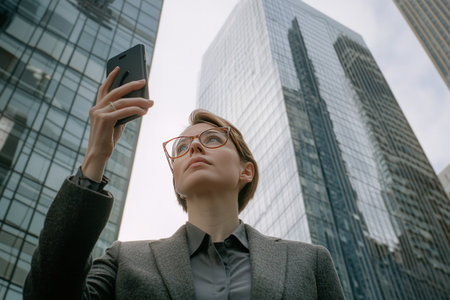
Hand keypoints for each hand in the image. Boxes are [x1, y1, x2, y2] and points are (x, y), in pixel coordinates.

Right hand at [81, 66, 153, 181]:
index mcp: (97, 107)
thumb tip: (138, 103)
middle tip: (143, 81)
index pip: (103, 89)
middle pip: (116, 92)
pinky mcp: (104, 120)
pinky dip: (135, 110)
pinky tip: (144, 111)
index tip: (118, 68)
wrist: (98, 154)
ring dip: (139, 101)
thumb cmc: (107, 139)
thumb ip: (122, 112)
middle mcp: (96, 108)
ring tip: (150, 102)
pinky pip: (123, 111)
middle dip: (131, 85)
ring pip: (122, 102)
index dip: (110, 78)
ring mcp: (99, 113)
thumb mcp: (116, 123)